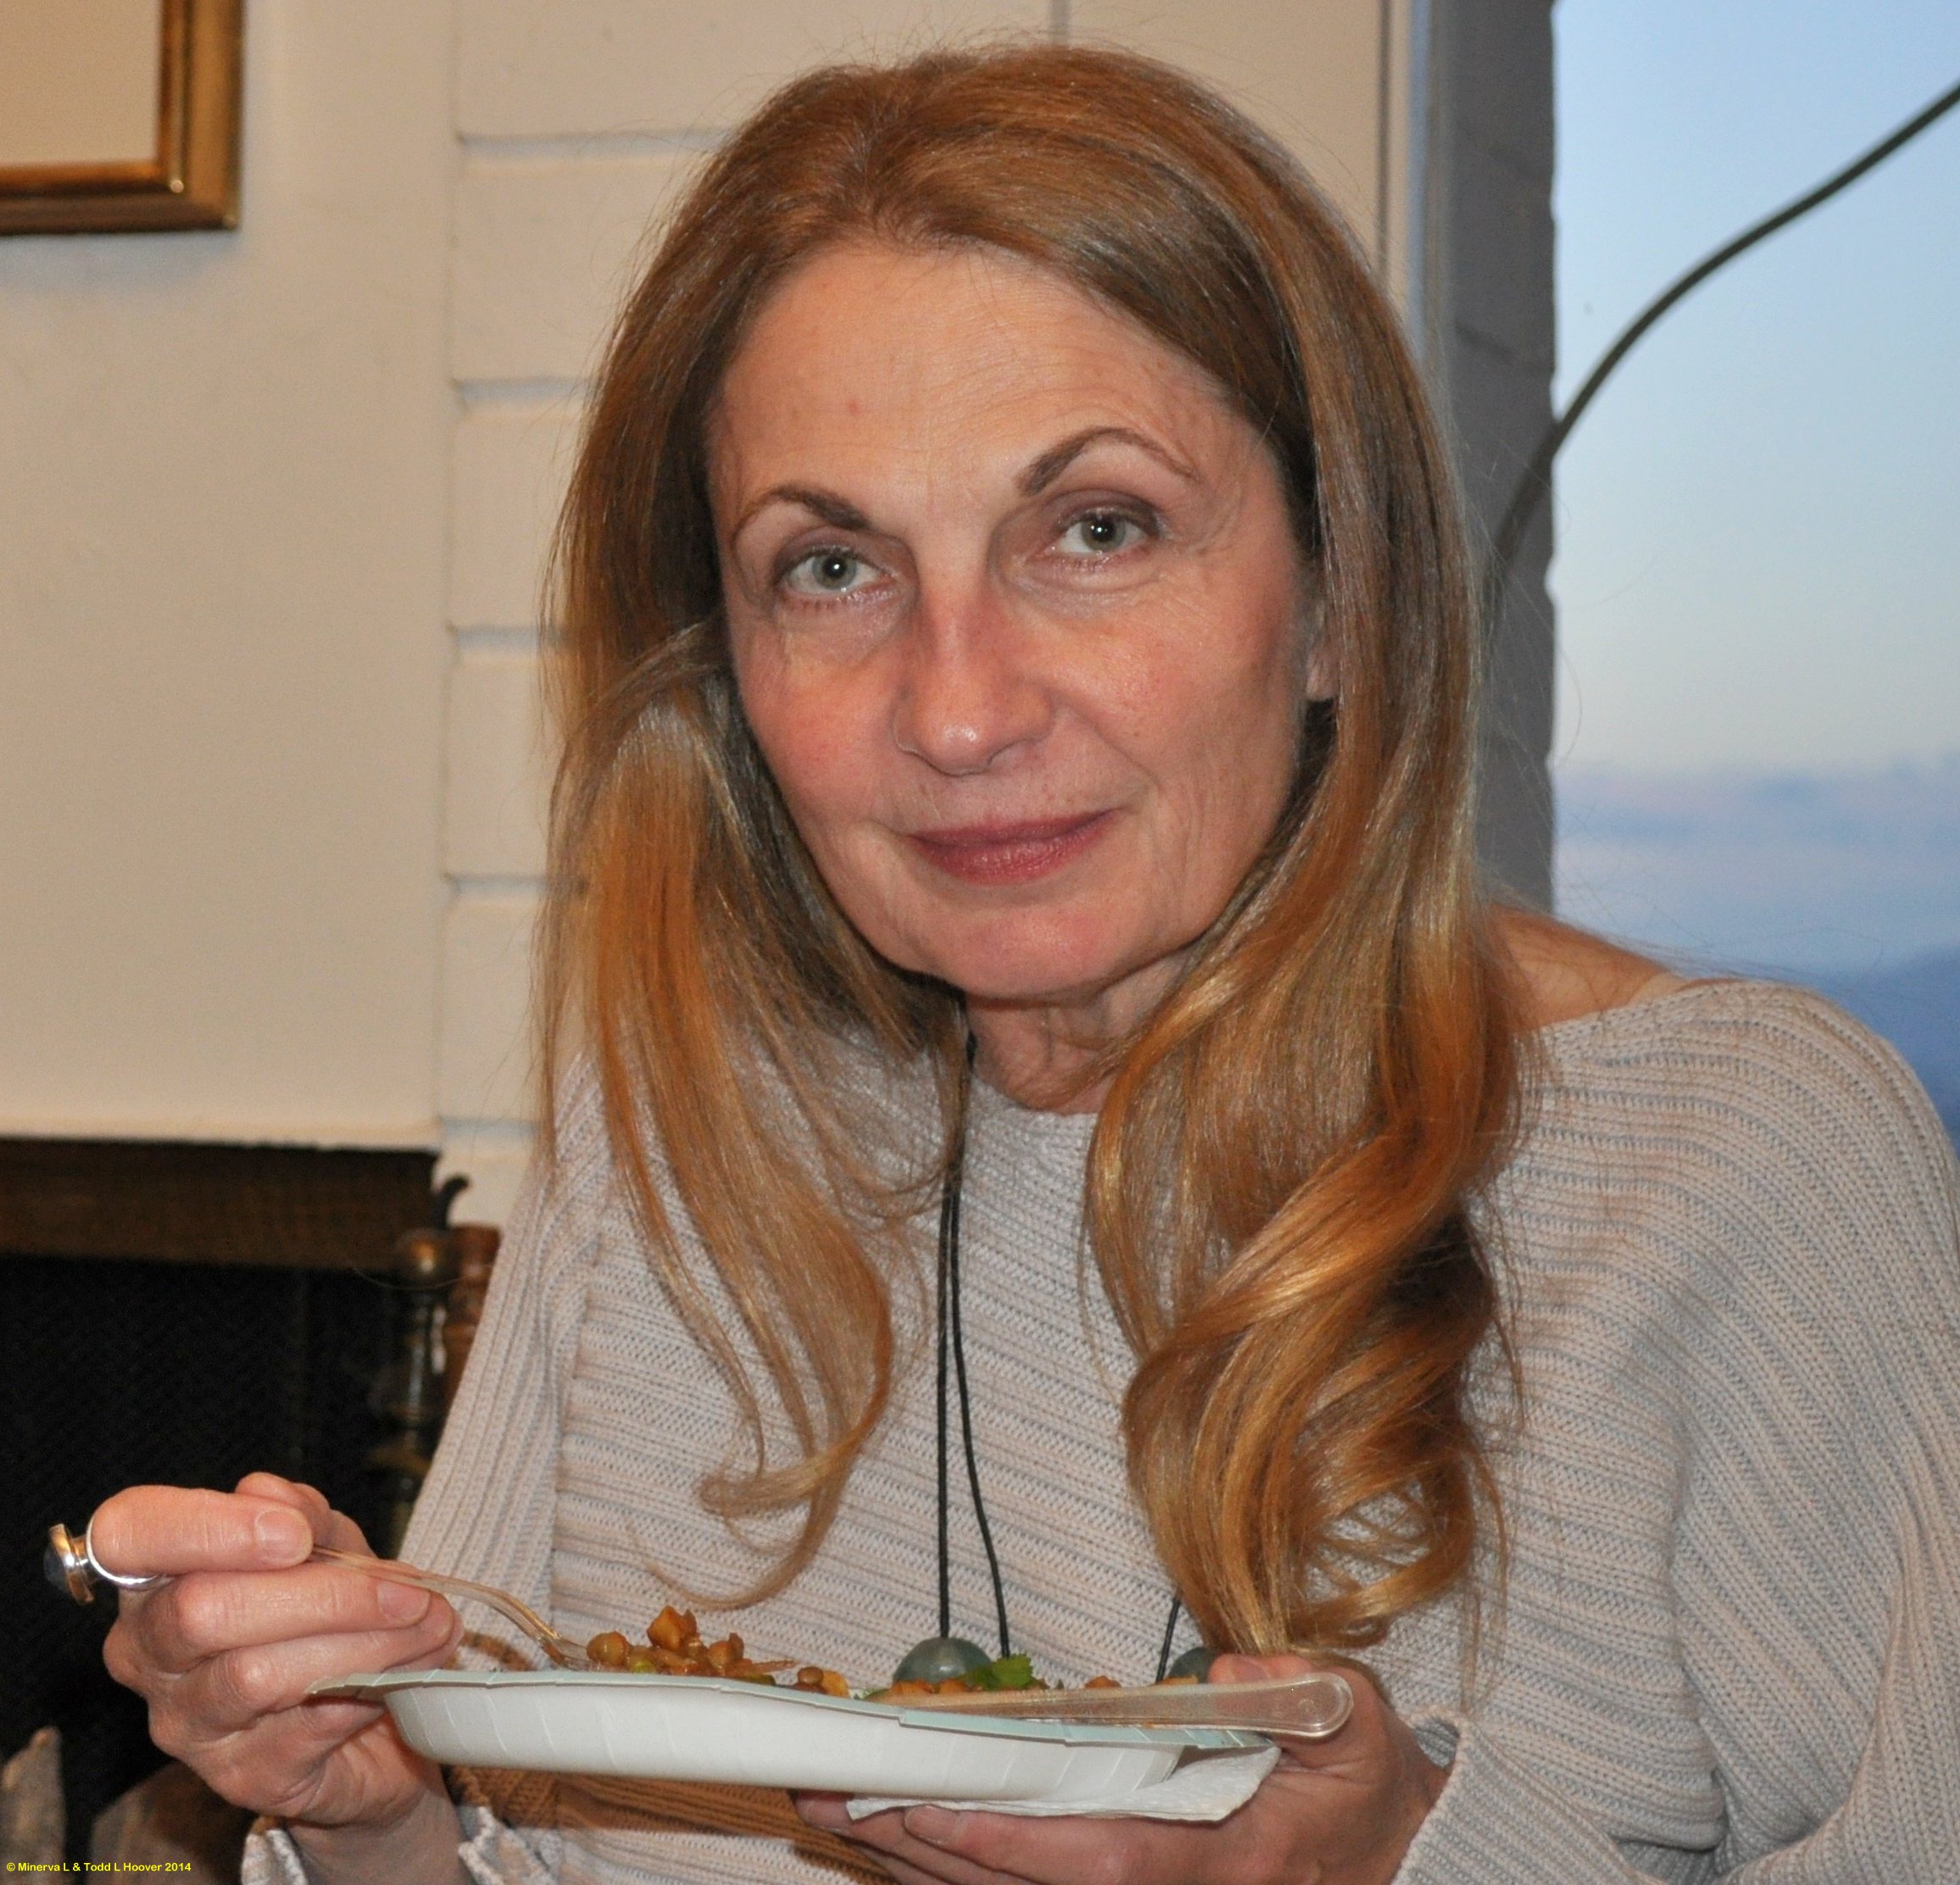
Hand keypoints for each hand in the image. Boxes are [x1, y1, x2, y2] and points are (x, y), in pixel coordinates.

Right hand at [98, 1473, 465, 1879]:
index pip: (127, 1533)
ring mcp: (187, 1724)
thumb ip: (300, 1513)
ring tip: (430, 1624)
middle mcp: (149, 1653)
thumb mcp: (327, 1543)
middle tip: (404, 1588)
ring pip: (255, 1674)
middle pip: (200, 1611)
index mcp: (156, 1577)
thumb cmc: (331, 1614)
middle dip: (320, 1592)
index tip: (293, 1533)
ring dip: (362, 1641)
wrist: (376, 1724)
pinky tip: (409, 1668)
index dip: (204, 1527)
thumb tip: (274, 1500)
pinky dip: (370, 1687)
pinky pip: (302, 1727)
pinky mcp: (240, 1778)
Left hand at [794, 1652, 1447, 1884]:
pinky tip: (897, 1837)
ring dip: (921, 1861)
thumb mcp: (1356, 1721)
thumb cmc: (1365, 1783)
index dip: (1017, 1845)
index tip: (937, 1811)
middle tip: (836, 1798)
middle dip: (930, 1850)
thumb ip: (1306, 1690)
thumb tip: (1227, 1663)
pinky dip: (958, 1866)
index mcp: (1229, 1861)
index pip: (1107, 1861)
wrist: (1396, 1854)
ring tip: (834, 1812)